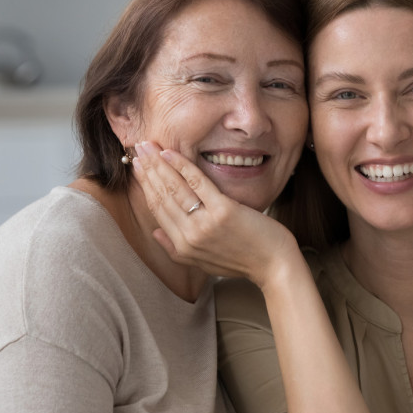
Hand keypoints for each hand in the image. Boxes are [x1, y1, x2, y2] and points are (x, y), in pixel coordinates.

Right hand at [131, 141, 301, 287]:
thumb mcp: (205, 262)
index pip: (157, 211)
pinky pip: (197, 183)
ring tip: (148, 147)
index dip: (145, 186)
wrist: (274, 266)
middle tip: (138, 150)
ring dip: (158, 164)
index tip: (138, 168)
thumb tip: (156, 232)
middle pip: (161, 197)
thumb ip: (176, 249)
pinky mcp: (223, 211)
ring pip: (174, 188)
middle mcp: (189, 237)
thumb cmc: (244, 261)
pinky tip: (170, 153)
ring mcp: (205, 223)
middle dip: (147, 170)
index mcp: (182, 248)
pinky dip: (182, 166)